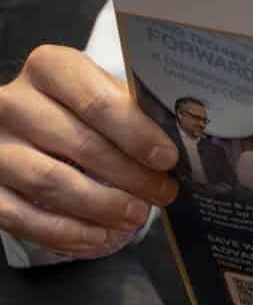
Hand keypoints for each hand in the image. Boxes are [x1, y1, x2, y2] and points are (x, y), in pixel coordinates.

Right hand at [0, 46, 179, 256]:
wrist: (24, 126)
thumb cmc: (77, 109)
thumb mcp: (102, 94)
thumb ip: (133, 111)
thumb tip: (183, 140)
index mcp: (49, 68)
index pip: (96, 101)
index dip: (136, 133)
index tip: (167, 159)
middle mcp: (11, 103)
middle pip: (79, 144)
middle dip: (130, 175)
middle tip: (163, 193)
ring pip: (50, 182)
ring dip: (101, 206)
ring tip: (136, 216)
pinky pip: (22, 217)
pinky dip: (66, 232)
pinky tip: (99, 236)